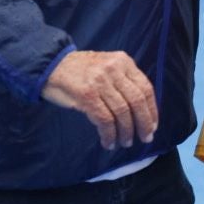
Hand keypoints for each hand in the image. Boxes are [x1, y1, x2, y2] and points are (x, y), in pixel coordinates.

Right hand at [41, 50, 158, 149]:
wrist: (51, 65)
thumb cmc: (82, 71)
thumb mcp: (108, 66)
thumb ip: (124, 81)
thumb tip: (142, 110)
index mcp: (123, 61)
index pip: (145, 88)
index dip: (151, 110)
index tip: (153, 126)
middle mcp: (114, 69)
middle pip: (137, 101)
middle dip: (144, 123)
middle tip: (145, 138)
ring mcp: (100, 81)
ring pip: (122, 112)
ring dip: (126, 132)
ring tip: (125, 142)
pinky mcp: (86, 95)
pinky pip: (104, 119)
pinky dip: (109, 134)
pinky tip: (108, 142)